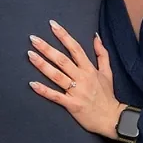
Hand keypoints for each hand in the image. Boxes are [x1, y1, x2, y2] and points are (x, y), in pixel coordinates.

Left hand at [27, 20, 124, 138]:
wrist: (112, 118)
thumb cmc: (107, 95)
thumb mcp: (107, 72)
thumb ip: (102, 54)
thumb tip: (96, 36)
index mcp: (89, 69)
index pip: (75, 48)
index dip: (63, 35)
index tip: (52, 25)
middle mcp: (82, 78)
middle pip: (62, 59)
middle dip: (47, 48)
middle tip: (33, 39)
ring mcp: (76, 91)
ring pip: (57, 75)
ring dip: (42, 65)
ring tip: (30, 55)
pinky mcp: (72, 104)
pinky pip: (55, 96)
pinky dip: (43, 90)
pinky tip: (32, 84)